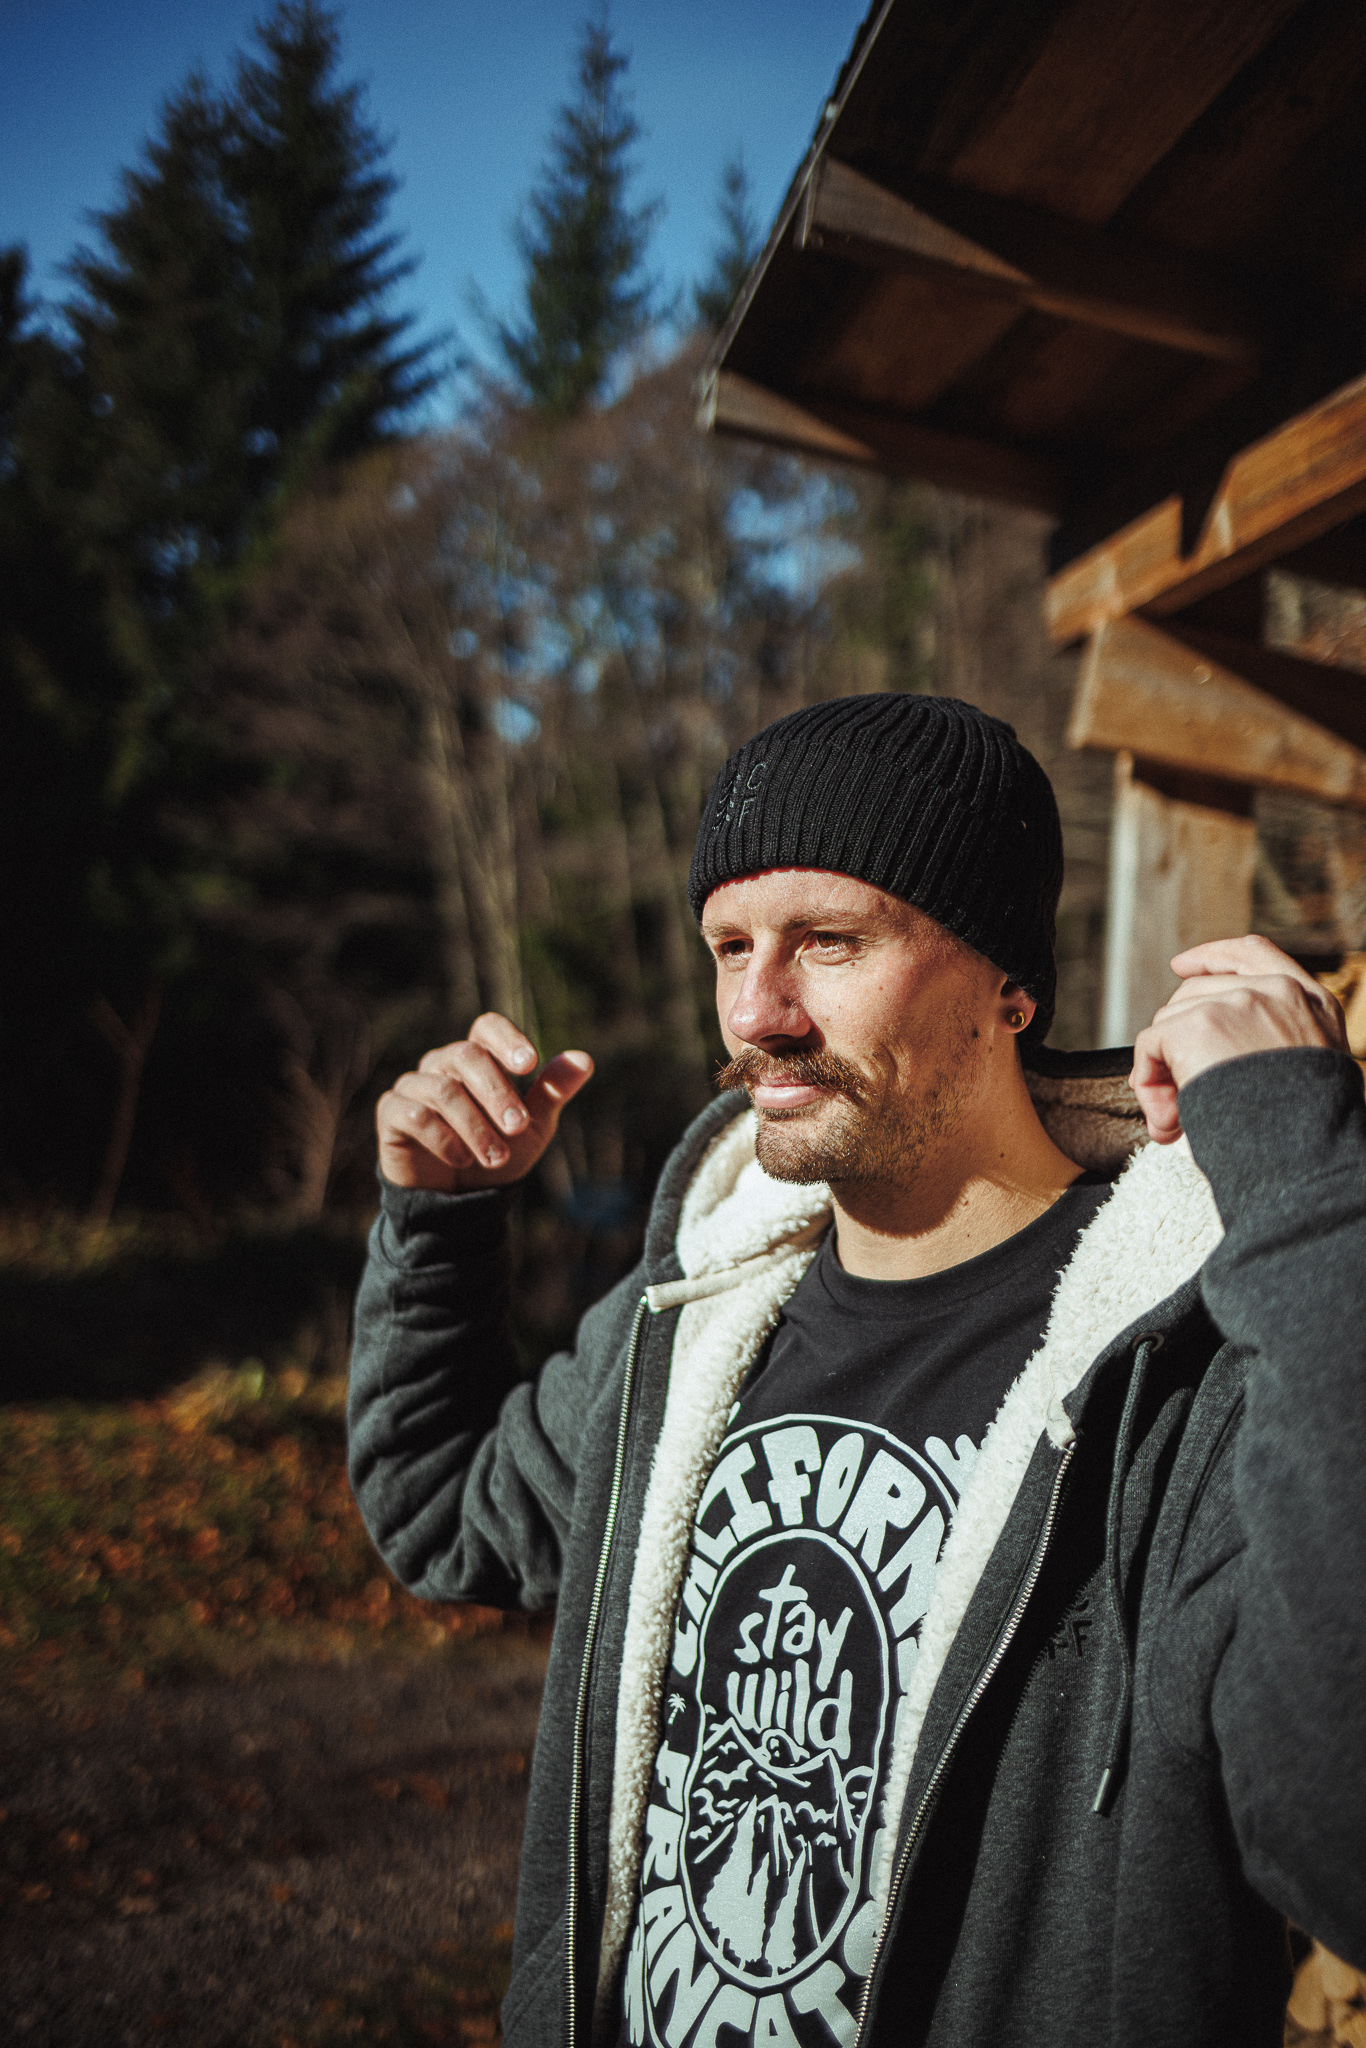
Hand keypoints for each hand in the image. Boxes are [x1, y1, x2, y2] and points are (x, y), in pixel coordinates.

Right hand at [377, 1014, 593, 1190]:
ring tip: (495, 1159)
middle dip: (496, 1092)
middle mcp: (442, 1065)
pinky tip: (461, 1160)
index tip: (529, 1064)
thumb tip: (585, 1060)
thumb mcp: (532, 1128)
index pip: (486, 1027)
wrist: (459, 1201)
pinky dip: (441, 1138)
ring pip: (442, 1090)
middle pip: (465, 1056)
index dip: (505, 1039)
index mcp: (478, 1059)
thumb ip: (552, 1093)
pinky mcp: (391, 1114)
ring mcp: (414, 1086)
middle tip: (518, 1127)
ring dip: (474, 1127)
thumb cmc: (498, 1155)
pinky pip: (413, 1113)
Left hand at [1130, 935, 1347, 1144]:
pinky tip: (1167, 1118)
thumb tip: (1181, 1072)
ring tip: (1175, 1120)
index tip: (1180, 965)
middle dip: (1174, 1040)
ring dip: (1162, 1074)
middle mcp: (1277, 993)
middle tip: (1173, 1097)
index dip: (1211, 956)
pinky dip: (1148, 1083)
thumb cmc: (1305, 1135)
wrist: (1308, 1157)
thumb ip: (1261, 1053)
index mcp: (1311, 1002)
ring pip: (1168, 1024)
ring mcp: (1238, 1003)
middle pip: (1193, 994)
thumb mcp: (1306, 1077)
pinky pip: (1150, 1045)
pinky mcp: (1200, 1023)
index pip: (1252, 953)